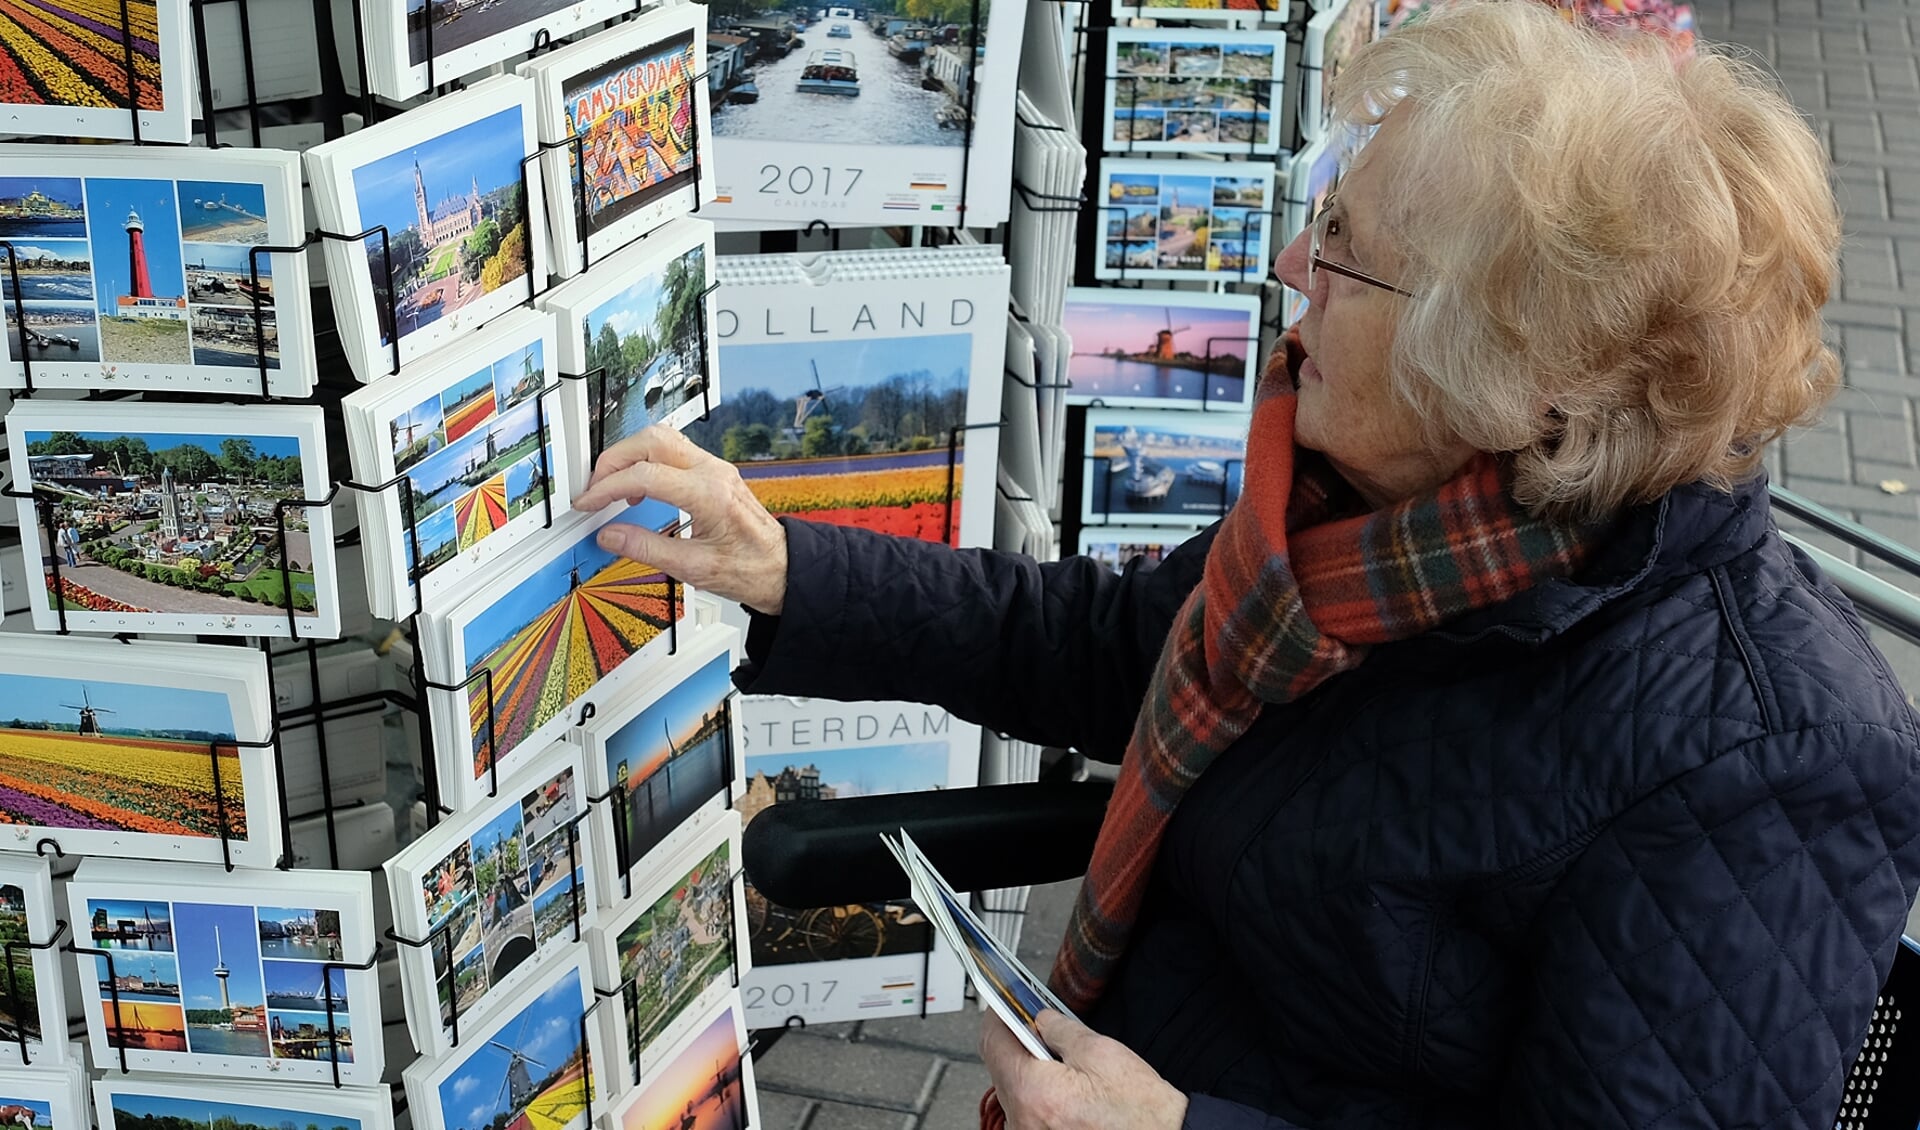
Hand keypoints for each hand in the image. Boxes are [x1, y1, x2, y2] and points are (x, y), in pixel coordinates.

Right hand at [571, 425, 788, 614]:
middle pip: (651, 440)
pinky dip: (647, 461)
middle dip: (614, 460)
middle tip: (595, 488)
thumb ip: (647, 549)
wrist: (782, 567)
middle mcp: (713, 472)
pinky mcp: (714, 472)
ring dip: (630, 456)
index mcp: (709, 494)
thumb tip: (610, 535)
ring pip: (662, 438)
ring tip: (613, 487)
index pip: (645, 476)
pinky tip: (639, 488)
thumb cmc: (750, 569)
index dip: (608, 487)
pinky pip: (673, 451)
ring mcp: (715, 468)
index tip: (589, 502)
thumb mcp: (693, 568)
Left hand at [980, 1010, 1187, 1129]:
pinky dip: (1034, 1090)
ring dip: (1025, 1066)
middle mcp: (1024, 1121)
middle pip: (1001, 1068)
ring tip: (1050, 1050)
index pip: (995, 1044)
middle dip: (1013, 1040)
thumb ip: (1061, 1030)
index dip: (998, 1017)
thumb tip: (1041, 1018)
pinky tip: (1054, 1078)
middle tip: (1032, 1020)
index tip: (1003, 1002)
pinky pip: (1026, 1110)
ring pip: (1012, 1090)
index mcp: (1034, 1093)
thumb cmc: (1140, 1110)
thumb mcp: (1101, 1052)